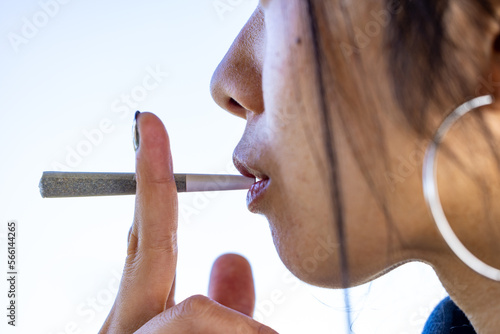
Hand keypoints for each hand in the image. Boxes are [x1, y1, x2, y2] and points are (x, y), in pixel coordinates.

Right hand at [99, 113, 276, 332]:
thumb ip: (227, 303)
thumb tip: (233, 257)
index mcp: (143, 310)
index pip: (148, 235)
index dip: (151, 179)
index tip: (151, 128)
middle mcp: (125, 322)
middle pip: (146, 241)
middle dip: (152, 179)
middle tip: (149, 123)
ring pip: (194, 310)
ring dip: (240, 324)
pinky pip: (206, 325)